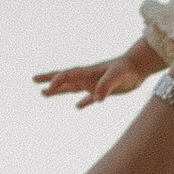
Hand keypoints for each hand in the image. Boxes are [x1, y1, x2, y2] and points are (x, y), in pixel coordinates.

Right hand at [34, 37, 159, 107]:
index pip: (68, 76)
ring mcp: (95, 84)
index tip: (47, 88)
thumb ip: (107, 85)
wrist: (140, 65)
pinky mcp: (104, 91)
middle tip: (33, 80)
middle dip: (49, 80)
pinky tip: (77, 107)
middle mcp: (88, 77)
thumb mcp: (119, 76)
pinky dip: (82, 102)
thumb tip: (98, 99)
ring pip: (72, 88)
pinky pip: (89, 97)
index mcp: (89, 73)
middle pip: (64, 79)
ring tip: (43, 94)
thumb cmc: (129, 69)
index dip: (57, 81)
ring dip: (58, 91)